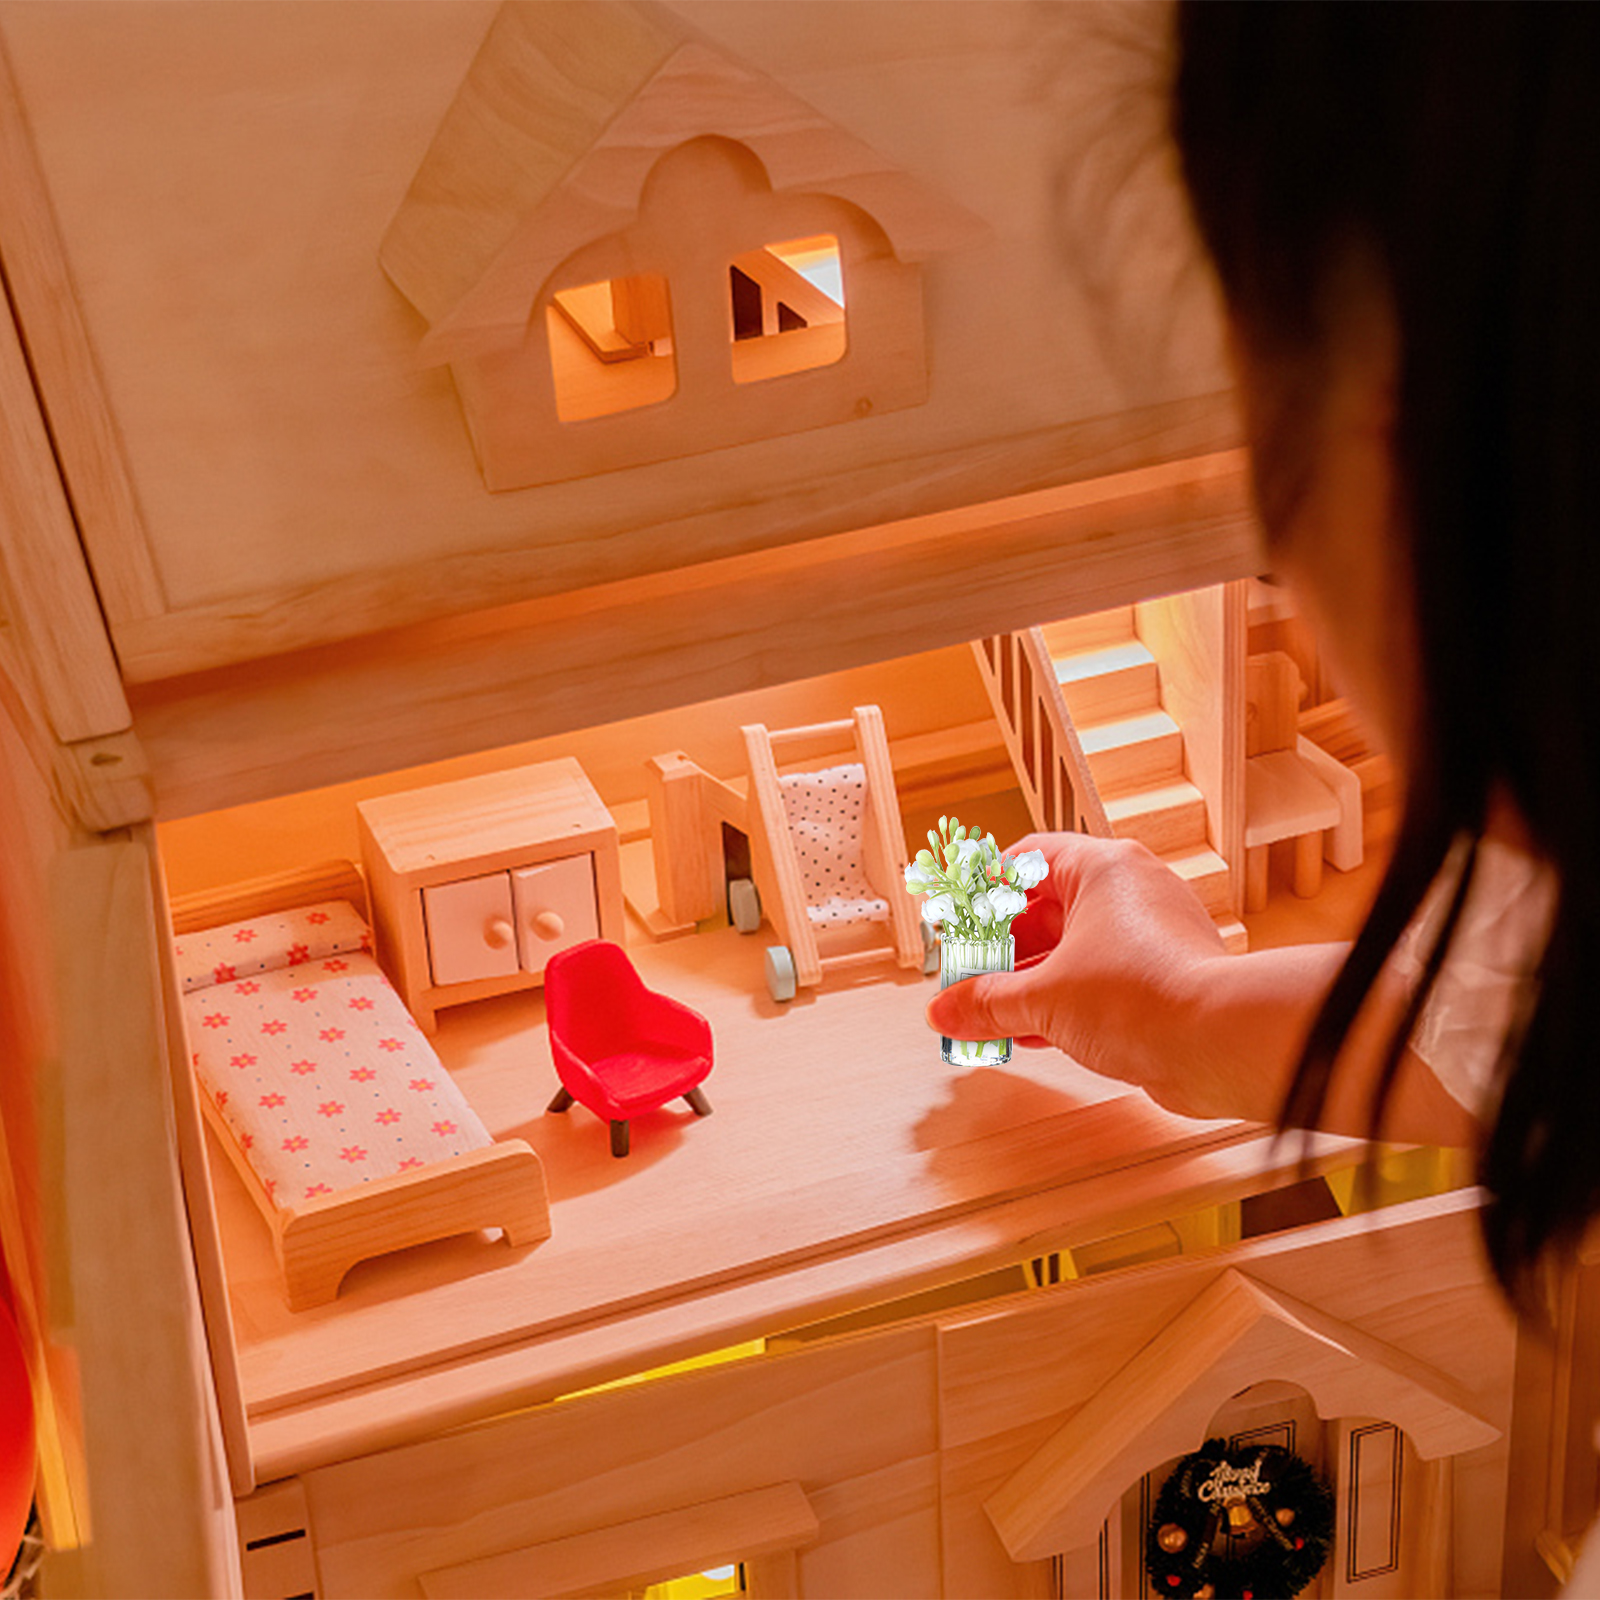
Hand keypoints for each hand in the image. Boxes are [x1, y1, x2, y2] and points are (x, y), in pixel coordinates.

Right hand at [924, 831, 1237, 1118]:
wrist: (1220, 1043)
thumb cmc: (1143, 994)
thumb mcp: (1043, 996)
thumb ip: (987, 1001)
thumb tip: (945, 1010)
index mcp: (1102, 868)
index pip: (1026, 860)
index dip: (983, 891)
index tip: (957, 922)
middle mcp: (1131, 892)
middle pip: (1046, 910)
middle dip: (1001, 951)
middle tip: (966, 979)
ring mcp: (1150, 937)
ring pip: (1072, 951)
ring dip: (1027, 984)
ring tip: (988, 1015)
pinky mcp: (1163, 979)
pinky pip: (1099, 982)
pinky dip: (1062, 1003)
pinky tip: (1028, 1034)